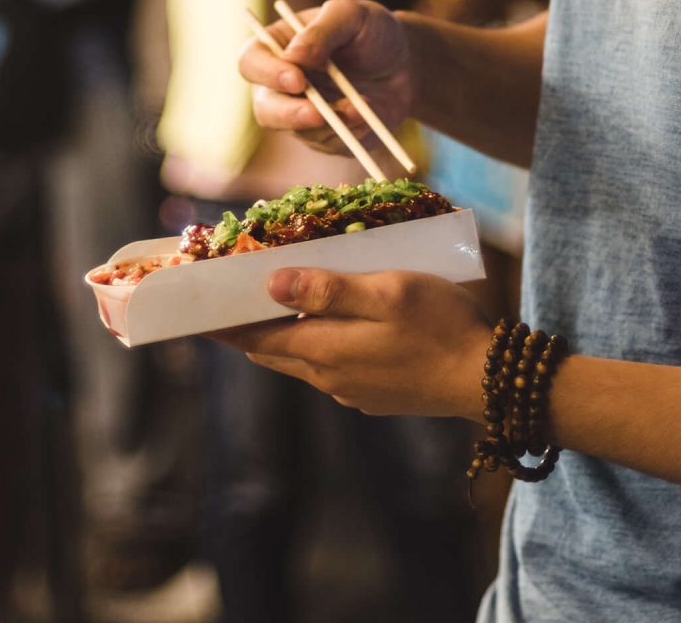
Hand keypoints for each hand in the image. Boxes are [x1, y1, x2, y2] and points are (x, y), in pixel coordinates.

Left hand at [211, 268, 493, 418]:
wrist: (490, 381)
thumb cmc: (441, 326)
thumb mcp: (385, 292)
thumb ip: (327, 290)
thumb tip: (269, 286)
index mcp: (324, 351)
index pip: (254, 339)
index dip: (220, 324)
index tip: (191, 310)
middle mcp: (330, 377)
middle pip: (273, 351)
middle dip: (247, 325)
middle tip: (227, 297)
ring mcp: (353, 390)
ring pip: (302, 359)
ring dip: (284, 333)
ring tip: (276, 302)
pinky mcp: (375, 394)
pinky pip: (330, 366)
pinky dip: (316, 343)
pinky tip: (332, 323)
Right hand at [240, 0, 413, 150]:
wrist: (406, 64)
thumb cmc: (372, 32)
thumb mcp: (351, 15)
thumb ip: (322, 31)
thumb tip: (293, 56)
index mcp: (277, 47)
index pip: (251, 62)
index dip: (267, 73)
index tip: (297, 78)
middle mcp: (280, 85)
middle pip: (264, 108)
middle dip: (289, 114)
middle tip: (318, 114)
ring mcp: (301, 114)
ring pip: (299, 132)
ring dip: (332, 122)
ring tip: (362, 104)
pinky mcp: (326, 137)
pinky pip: (330, 144)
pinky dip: (351, 131)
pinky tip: (368, 114)